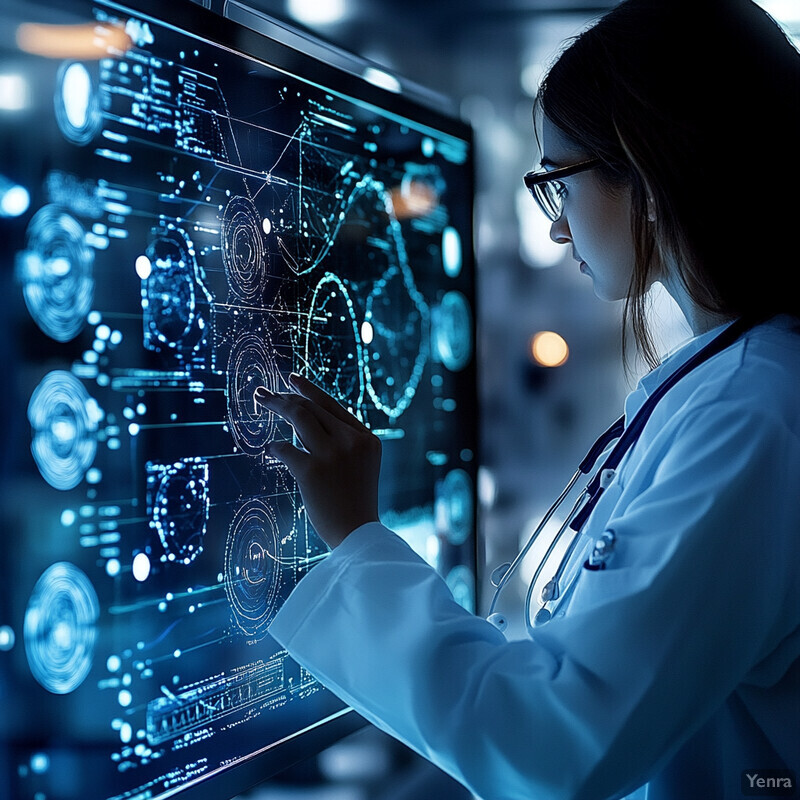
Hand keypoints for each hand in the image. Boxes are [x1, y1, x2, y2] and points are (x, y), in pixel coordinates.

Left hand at [254, 374, 381, 548]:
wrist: (358, 536)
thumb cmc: (354, 505)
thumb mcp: (359, 467)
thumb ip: (340, 443)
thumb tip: (301, 422)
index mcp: (367, 439)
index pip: (333, 406)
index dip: (310, 390)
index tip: (292, 380)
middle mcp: (352, 441)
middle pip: (312, 408)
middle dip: (285, 396)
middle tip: (264, 393)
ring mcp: (333, 454)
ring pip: (298, 416)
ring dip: (276, 405)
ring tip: (260, 400)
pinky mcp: (313, 470)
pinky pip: (285, 449)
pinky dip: (275, 448)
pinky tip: (270, 449)